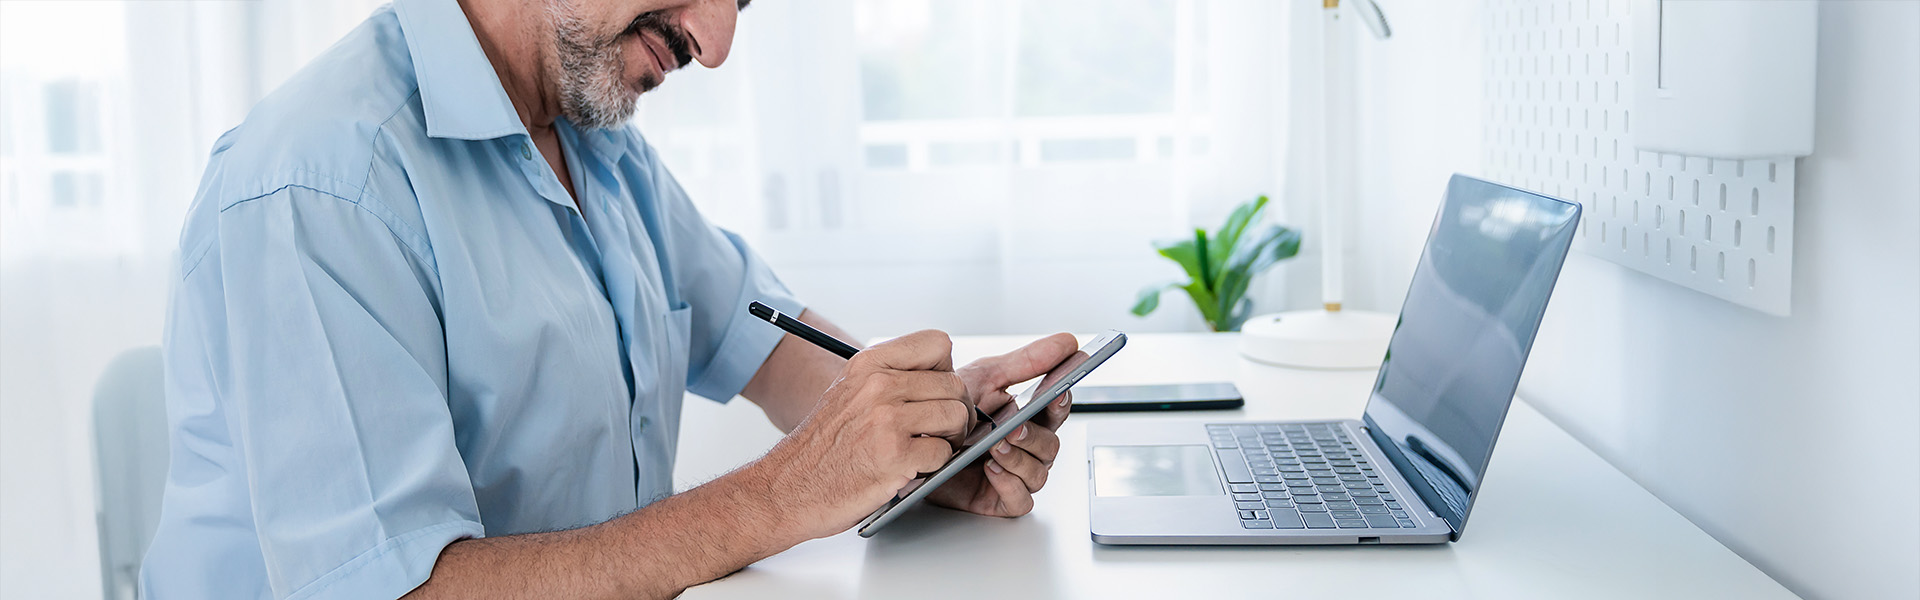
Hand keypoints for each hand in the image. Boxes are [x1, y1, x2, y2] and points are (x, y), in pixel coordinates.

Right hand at [752, 330, 971, 539]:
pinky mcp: (894, 457)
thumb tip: (943, 374)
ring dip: (951, 439)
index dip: (946, 369)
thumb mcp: (849, 391)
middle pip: (954, 384)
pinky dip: (935, 466)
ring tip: (930, 448)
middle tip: (941, 430)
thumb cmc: (823, 447)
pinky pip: (944, 453)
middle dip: (955, 411)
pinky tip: (913, 468)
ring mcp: (886, 420)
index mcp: (868, 363)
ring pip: (956, 417)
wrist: (788, 488)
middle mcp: (878, 386)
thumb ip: (890, 376)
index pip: (938, 343)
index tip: (935, 391)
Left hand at [927, 333, 1079, 516]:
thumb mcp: (986, 377)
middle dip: (1034, 436)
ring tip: (996, 446)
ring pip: (1038, 474)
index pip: (1056, 411)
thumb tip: (1066, 342)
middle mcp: (1026, 448)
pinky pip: (1020, 500)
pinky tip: (992, 468)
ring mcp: (1015, 474)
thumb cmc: (949, 409)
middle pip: (1050, 446)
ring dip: (1020, 460)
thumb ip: (1026, 361)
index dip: (1061, 403)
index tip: (1057, 392)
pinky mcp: (1000, 498)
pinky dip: (1010, 485)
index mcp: (1028, 417)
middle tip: (1014, 427)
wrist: (913, 439)